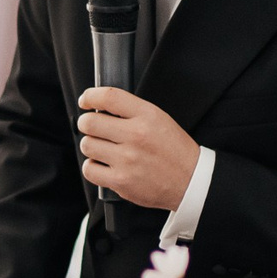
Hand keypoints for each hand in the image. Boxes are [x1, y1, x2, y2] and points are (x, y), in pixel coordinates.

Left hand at [77, 87, 197, 211]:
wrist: (191, 181)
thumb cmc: (174, 150)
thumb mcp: (160, 119)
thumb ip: (131, 111)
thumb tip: (99, 107)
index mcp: (147, 116)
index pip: (109, 97)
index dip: (90, 96)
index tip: (85, 101)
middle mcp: (136, 136)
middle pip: (89, 122)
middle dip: (86, 123)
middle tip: (93, 128)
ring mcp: (127, 159)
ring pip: (87, 145)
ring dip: (91, 146)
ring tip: (104, 149)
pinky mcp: (120, 181)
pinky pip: (89, 169)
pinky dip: (93, 167)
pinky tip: (104, 165)